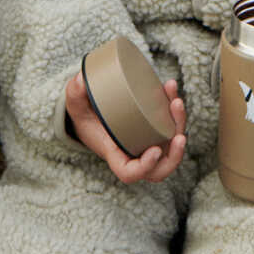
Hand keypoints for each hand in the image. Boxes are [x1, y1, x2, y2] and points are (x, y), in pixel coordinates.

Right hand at [64, 72, 186, 181]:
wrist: (95, 112)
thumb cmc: (86, 114)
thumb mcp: (75, 105)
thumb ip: (74, 93)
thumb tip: (81, 80)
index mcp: (115, 154)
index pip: (130, 173)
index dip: (144, 167)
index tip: (154, 151)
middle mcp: (135, 153)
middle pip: (160, 168)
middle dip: (175, 155)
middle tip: (179, 136)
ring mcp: (149, 142)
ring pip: (172, 145)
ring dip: (178, 124)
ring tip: (175, 100)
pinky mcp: (157, 128)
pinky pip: (172, 125)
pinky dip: (175, 109)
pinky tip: (169, 87)